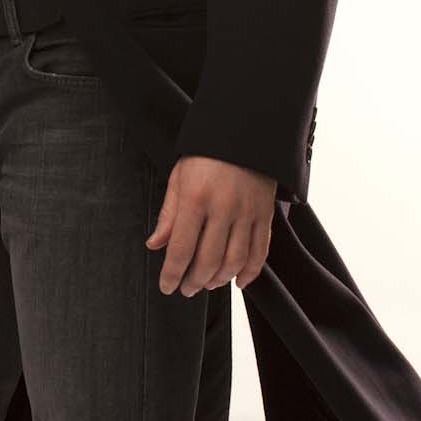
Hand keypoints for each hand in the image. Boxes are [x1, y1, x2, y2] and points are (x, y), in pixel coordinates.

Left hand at [144, 155, 274, 292]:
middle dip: (194, 281)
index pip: (181, 249)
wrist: (244, 131)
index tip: (167, 287)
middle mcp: (223, 208)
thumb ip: (169, 215)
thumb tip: (155, 245)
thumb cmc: (205, 154)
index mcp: (195, 198)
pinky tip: (238, 280)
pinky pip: (260, 252)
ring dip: (220, 279)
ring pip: (234, 261)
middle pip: (208, 260)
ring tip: (208, 284)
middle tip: (186, 289)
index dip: (172, 274)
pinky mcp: (265, 214)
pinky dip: (249, 272)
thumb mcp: (179, 178)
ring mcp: (247, 212)